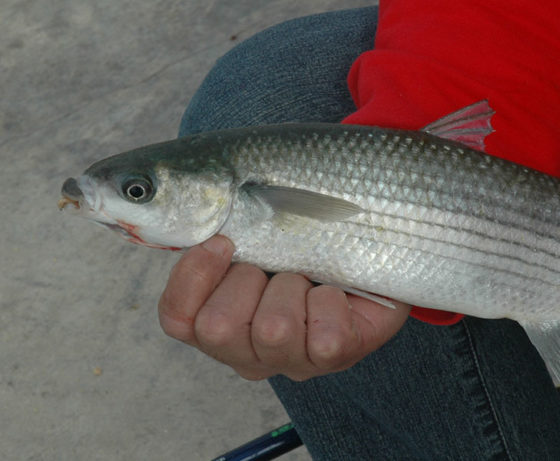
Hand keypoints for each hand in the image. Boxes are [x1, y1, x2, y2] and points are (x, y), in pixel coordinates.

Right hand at [157, 235, 410, 380]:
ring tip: (310, 277)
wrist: (372, 247)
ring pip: (272, 330)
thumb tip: (205, 207)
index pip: (177, 318)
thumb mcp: (258, 223)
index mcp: (218, 320)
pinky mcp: (333, 359)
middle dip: (249, 280)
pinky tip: (336, 293)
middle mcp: (248, 351)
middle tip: (277, 264)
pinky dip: (332, 302)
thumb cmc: (307, 235)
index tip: (223, 241)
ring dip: (294, 286)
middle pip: (218, 329)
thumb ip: (226, 221)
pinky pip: (324, 337)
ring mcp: (290, 361)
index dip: (193, 278)